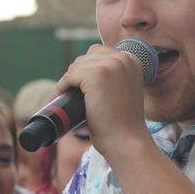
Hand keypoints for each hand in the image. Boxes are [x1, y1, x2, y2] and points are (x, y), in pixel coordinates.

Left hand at [55, 44, 148, 159]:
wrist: (126, 140)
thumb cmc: (123, 123)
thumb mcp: (123, 92)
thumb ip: (114, 79)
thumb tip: (85, 75)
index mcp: (132, 60)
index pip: (100, 53)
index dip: (87, 68)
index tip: (80, 85)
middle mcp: (123, 58)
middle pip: (87, 56)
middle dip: (77, 73)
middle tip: (72, 92)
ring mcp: (110, 65)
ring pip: (77, 66)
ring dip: (69, 79)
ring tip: (67, 95)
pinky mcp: (96, 75)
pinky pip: (70, 76)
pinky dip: (63, 86)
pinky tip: (62, 95)